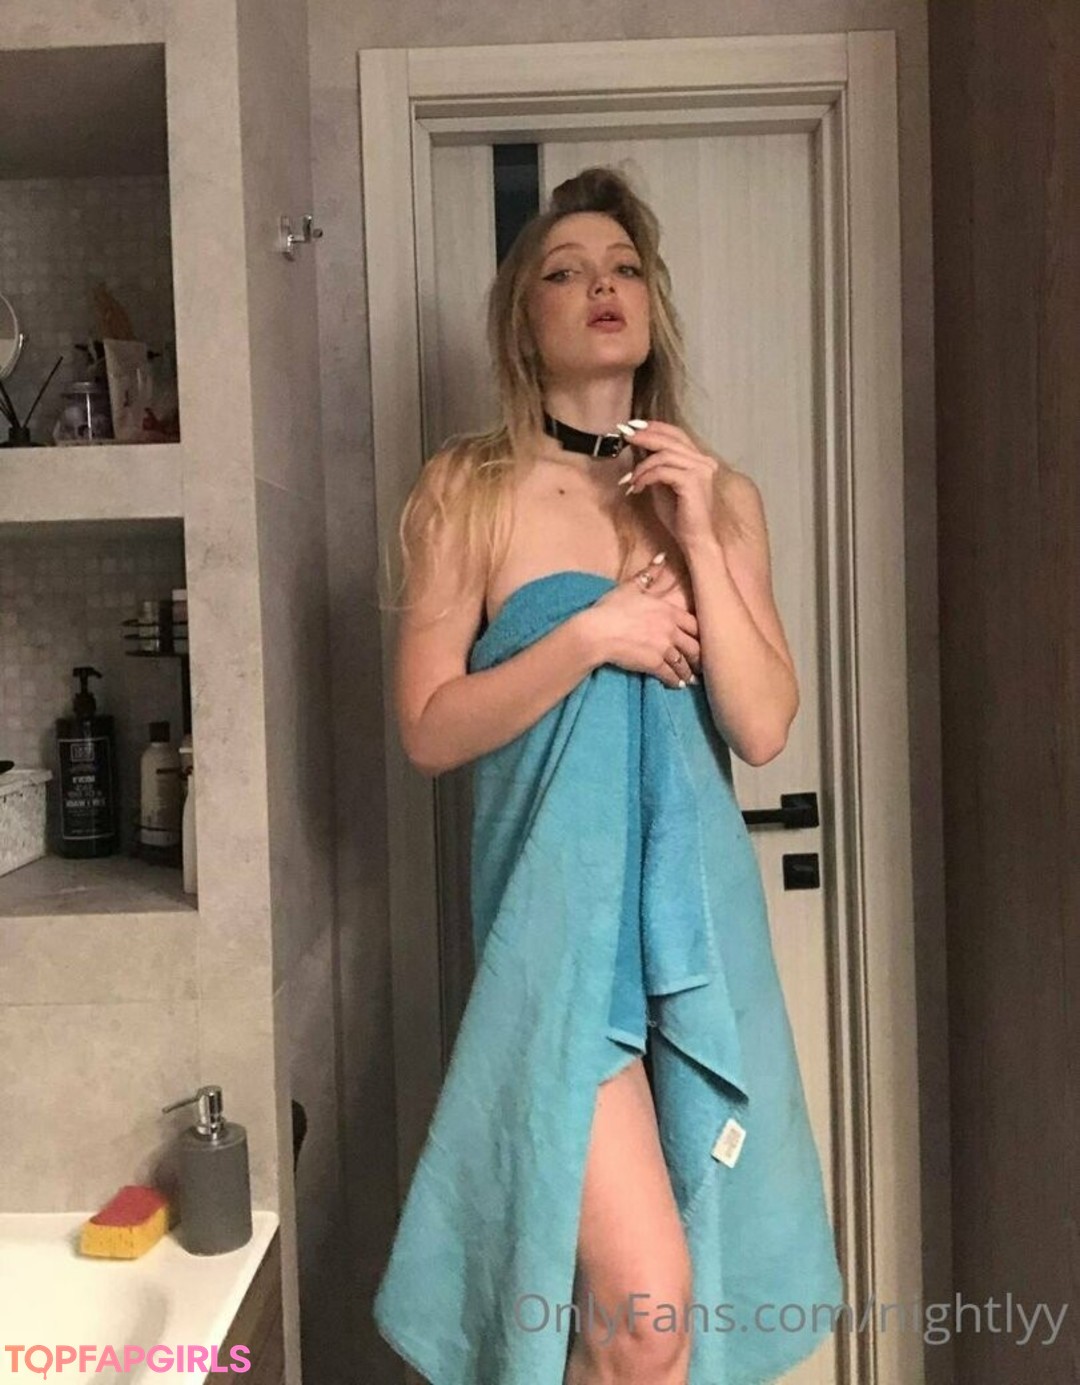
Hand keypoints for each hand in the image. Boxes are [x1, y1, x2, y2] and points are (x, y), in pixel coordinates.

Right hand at [584, 557, 700, 687]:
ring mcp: (663, 647)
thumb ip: (649, 573)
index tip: (703, 641)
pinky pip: (670, 675)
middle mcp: (670, 629)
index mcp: (667, 610)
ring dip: (688, 672)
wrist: (596, 632)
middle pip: (694, 646)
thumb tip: (663, 556)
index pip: (694, 624)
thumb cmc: (611, 608)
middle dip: (699, 657)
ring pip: (684, 663)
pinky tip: (676, 685)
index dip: (700, 634)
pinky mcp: (654, 663)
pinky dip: (675, 681)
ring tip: (690, 679)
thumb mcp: (630, 587)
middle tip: (702, 665)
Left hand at [621, 420, 720, 548]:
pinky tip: (636, 487)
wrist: (693, 539)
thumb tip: (638, 447)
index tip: (633, 426)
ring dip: (641, 466)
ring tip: (630, 479)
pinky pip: (662, 472)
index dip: (655, 427)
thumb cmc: (678, 516)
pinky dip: (645, 477)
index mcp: (699, 460)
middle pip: (670, 439)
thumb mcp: (662, 484)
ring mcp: (700, 471)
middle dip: (645, 436)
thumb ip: (655, 466)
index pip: (677, 434)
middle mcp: (703, 462)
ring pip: (664, 455)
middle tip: (625, 434)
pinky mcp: (692, 482)